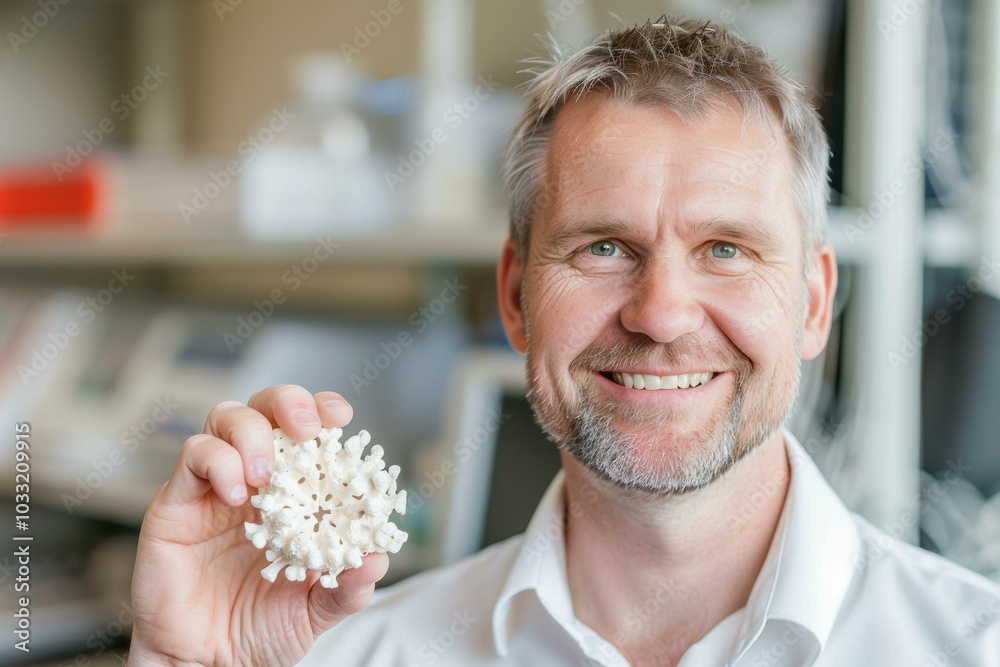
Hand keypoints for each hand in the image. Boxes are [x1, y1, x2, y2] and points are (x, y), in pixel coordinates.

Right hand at [129, 387, 387, 665]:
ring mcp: (212, 486)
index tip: (341, 416)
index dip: (322, 410)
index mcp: (291, 491)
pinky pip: (193, 458)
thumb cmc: (260, 629)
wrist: (208, 663)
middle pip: (263, 407)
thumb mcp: (316, 609)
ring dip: (251, 433)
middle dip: (288, 402)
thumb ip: (347, 587)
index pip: (306, 430)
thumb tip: (377, 561)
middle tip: (306, 427)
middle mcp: (252, 478)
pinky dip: (218, 463)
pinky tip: (237, 493)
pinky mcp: (175, 503)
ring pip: (225, 418)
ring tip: (266, 475)